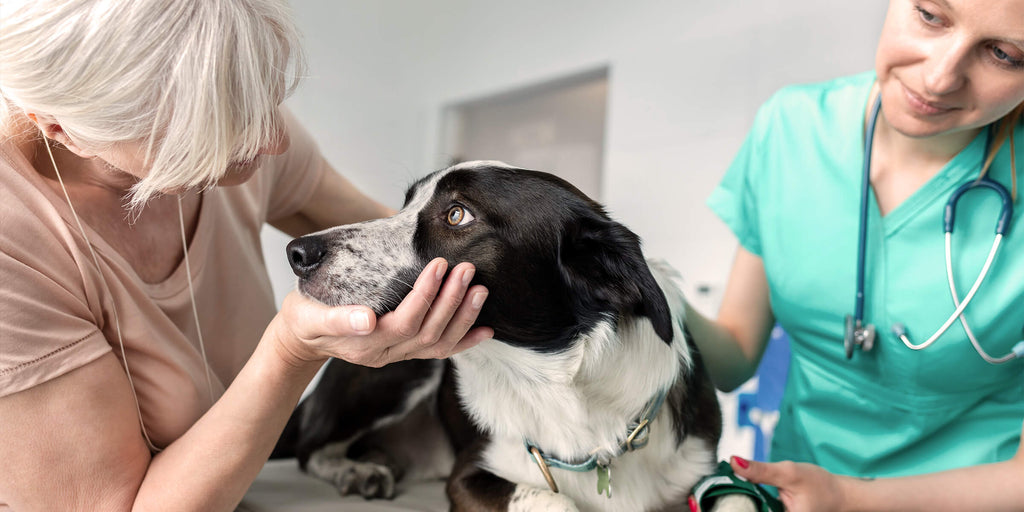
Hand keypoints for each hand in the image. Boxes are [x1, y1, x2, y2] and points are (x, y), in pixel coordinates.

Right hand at [271, 258, 491, 367]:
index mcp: (366, 344)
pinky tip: (485, 330)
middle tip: (467, 270)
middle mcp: (386, 354)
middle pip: (428, 332)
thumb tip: (366, 320)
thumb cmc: (305, 318)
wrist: (304, 338)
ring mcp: (398, 354)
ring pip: (439, 343)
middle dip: (451, 301)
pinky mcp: (405, 350)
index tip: (439, 266)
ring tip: (480, 290)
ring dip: (463, 318)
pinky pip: (439, 351)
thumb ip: (336, 319)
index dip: (425, 296)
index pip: (405, 321)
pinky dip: (464, 341)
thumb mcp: (309, 316)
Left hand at [729, 456, 846, 511]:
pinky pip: (756, 508)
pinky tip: (746, 489)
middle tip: (727, 484)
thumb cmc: (820, 486)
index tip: (722, 489)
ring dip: (742, 498)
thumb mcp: (789, 473)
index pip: (745, 511)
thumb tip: (734, 461)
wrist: (839, 494)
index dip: (734, 502)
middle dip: (737, 499)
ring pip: (749, 509)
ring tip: (737, 486)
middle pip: (745, 510)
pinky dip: (750, 499)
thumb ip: (761, 470)